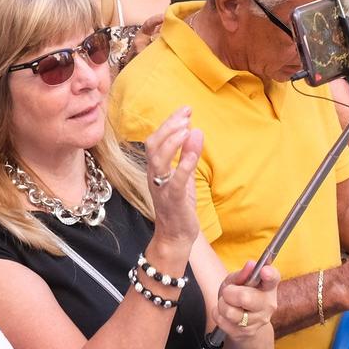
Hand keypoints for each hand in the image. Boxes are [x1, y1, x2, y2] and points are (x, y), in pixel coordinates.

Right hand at [139, 108, 204, 249]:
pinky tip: (193, 152)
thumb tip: (195, 130)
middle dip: (169, 126)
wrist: (175, 238)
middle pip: (153, 145)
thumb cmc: (179, 206)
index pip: (156, 139)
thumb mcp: (184, 177)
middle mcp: (154, 176)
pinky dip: (184, 164)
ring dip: (172, 142)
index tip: (185, 110)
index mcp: (156, 169)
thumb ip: (188, 155)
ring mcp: (162, 188)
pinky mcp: (173, 200)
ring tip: (186, 128)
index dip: (169, 123)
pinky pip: (175, 180)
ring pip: (158, 160)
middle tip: (186, 113)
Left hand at [217, 261, 279, 347]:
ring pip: (229, 311)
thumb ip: (243, 273)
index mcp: (268, 287)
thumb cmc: (238, 294)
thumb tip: (251, 264)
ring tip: (228, 303)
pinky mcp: (246, 333)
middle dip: (229, 293)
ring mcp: (258, 321)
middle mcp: (268, 304)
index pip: (273, 278)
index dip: (269, 274)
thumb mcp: (237, 280)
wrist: (240, 321)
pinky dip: (218, 315)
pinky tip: (226, 315)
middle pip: (244, 297)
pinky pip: (221, 320)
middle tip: (229, 292)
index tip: (264, 271)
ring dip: (222, 305)